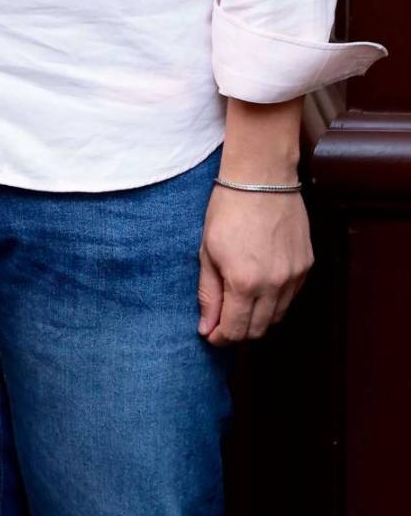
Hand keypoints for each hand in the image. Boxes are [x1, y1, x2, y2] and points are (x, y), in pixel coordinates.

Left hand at [197, 184, 312, 344]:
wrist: (262, 178)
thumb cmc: (227, 210)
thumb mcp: (207, 252)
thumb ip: (209, 293)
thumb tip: (207, 327)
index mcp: (244, 283)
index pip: (235, 330)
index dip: (220, 337)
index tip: (210, 334)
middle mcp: (274, 285)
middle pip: (258, 330)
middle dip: (238, 331)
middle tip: (222, 321)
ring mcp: (294, 276)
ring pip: (277, 317)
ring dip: (258, 318)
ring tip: (240, 304)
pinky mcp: (307, 266)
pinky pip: (291, 297)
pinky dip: (275, 301)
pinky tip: (260, 288)